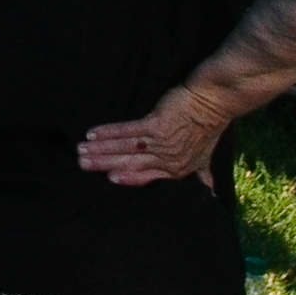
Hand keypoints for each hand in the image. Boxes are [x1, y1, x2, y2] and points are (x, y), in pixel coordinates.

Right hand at [77, 84, 230, 185]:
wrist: (214, 102)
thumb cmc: (208, 127)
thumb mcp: (206, 155)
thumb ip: (203, 173)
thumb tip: (211, 192)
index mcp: (176, 169)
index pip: (145, 176)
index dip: (126, 177)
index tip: (108, 178)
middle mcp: (168, 159)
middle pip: (129, 163)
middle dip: (103, 164)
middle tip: (82, 164)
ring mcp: (161, 143)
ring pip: (125, 148)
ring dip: (100, 149)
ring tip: (81, 149)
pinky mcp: (156, 124)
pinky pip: (127, 131)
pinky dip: (109, 132)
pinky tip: (93, 132)